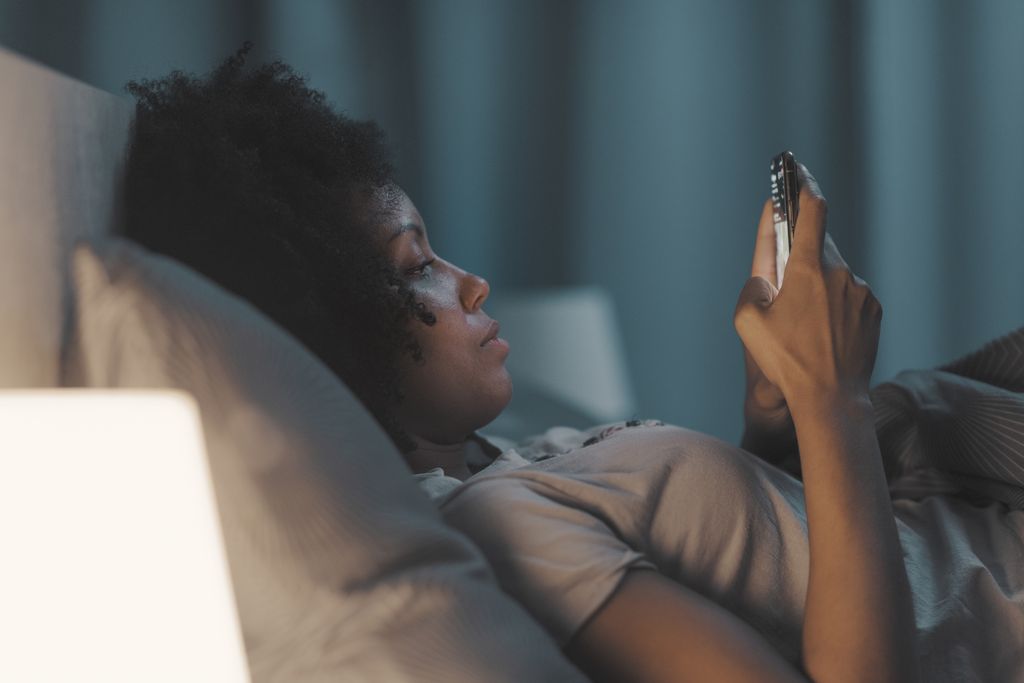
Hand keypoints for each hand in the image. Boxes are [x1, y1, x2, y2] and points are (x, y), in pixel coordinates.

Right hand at [733, 164, 882, 408]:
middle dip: (801, 261)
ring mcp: (862, 292)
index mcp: (808, 270)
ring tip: (804, 325)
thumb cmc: (786, 361)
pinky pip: (851, 297)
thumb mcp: (747, 322)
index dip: (805, 189)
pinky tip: (823, 334)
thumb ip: (752, 287)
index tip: (800, 176)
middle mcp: (840, 274)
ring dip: (819, 289)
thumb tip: (765, 276)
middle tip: (786, 288)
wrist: (830, 398)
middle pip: (819, 250)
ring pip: (835, 276)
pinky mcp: (874, 311)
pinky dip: (836, 307)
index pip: (813, 213)